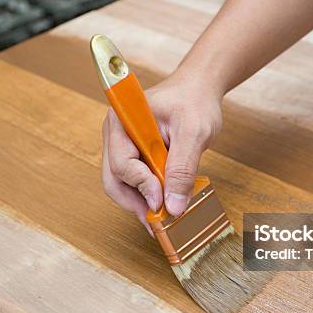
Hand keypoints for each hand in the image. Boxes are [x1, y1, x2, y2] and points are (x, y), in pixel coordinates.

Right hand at [101, 72, 222, 233]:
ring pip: (122, 185)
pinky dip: (148, 195)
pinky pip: (134, 182)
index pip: (122, 163)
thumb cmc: (194, 101)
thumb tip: (173, 207)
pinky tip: (166, 203)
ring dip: (142, 202)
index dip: (142, 187)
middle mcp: (116, 135)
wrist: (198, 90)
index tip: (163, 202)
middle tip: (160, 222)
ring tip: (165, 216)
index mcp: (122, 121)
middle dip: (136, 202)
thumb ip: (182, 169)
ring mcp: (122, 146)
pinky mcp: (133, 155)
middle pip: (114, 180)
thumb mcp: (195, 133)